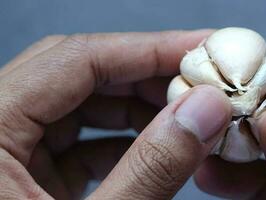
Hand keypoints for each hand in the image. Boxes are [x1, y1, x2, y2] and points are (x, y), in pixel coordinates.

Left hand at [0, 30, 232, 198]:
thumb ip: (149, 169)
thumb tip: (206, 110)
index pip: (77, 58)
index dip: (148, 49)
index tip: (202, 48)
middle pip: (80, 73)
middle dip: (148, 77)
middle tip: (201, 84)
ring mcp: (8, 147)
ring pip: (82, 104)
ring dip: (139, 108)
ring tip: (187, 116)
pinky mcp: (24, 170)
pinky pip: (78, 138)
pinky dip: (122, 140)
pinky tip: (158, 148)